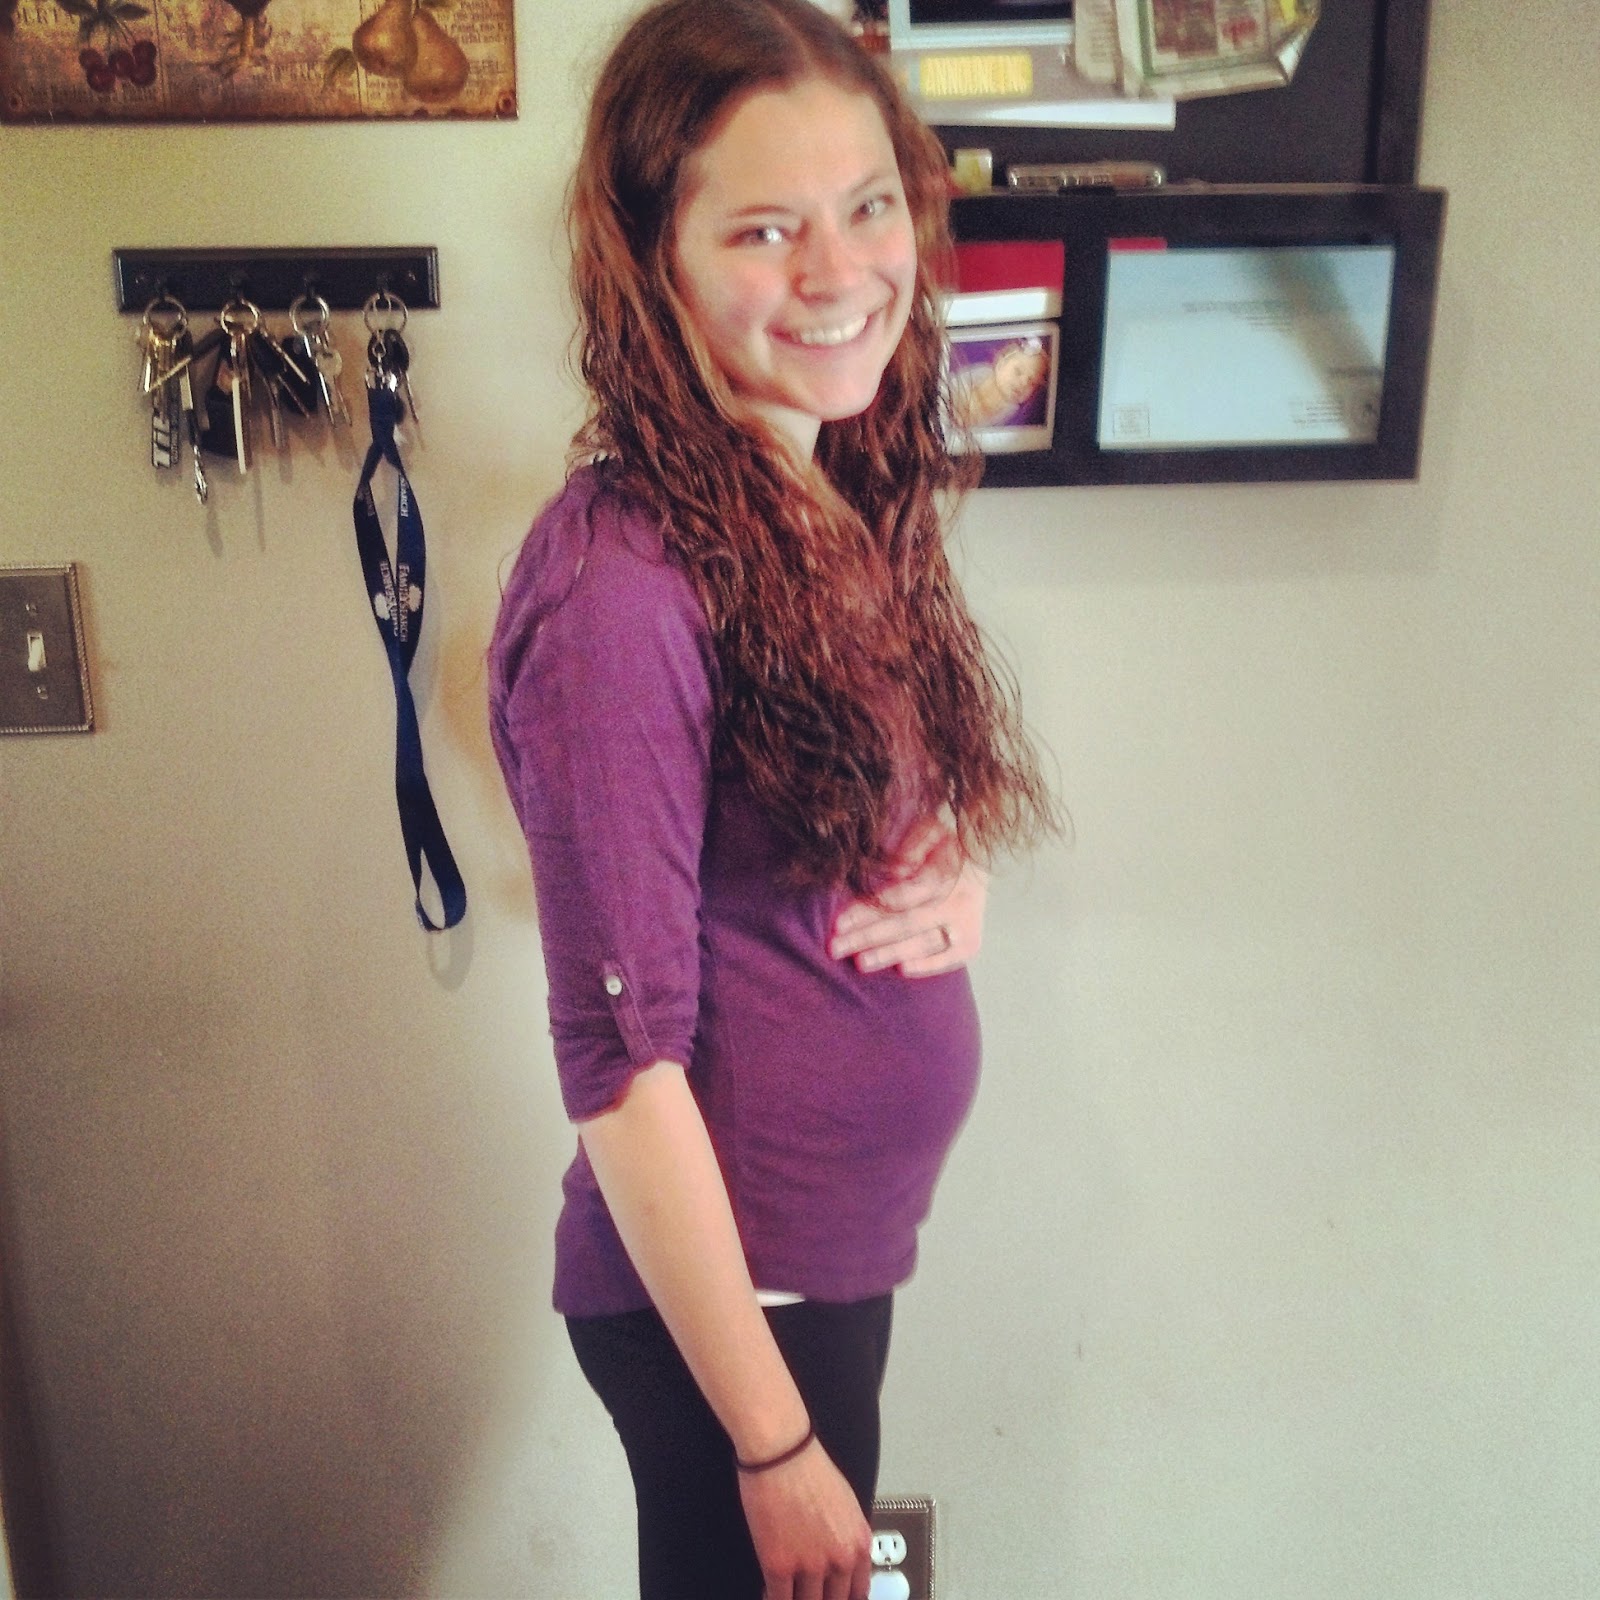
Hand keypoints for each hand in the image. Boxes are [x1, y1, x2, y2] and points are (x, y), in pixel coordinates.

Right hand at [738, 1439, 872, 1599]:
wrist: (782, 1451)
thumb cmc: (809, 1465)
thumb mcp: (845, 1504)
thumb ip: (846, 1538)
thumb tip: (838, 1559)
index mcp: (858, 1543)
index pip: (858, 1593)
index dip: (843, 1599)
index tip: (834, 1598)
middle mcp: (839, 1559)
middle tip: (810, 1595)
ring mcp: (809, 1566)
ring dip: (798, 1599)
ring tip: (790, 1593)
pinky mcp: (778, 1566)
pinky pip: (779, 1599)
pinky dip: (773, 1598)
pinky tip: (770, 1592)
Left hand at [828, 815, 986, 976]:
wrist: (981, 857)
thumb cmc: (945, 843)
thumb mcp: (929, 830)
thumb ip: (912, 847)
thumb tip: (895, 873)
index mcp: (944, 873)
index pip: (899, 897)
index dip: (868, 910)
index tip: (838, 923)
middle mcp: (957, 901)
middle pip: (907, 923)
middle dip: (868, 937)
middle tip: (836, 949)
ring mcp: (966, 924)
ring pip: (924, 942)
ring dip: (890, 953)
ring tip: (860, 963)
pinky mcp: (972, 942)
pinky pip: (951, 958)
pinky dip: (929, 965)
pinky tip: (902, 970)